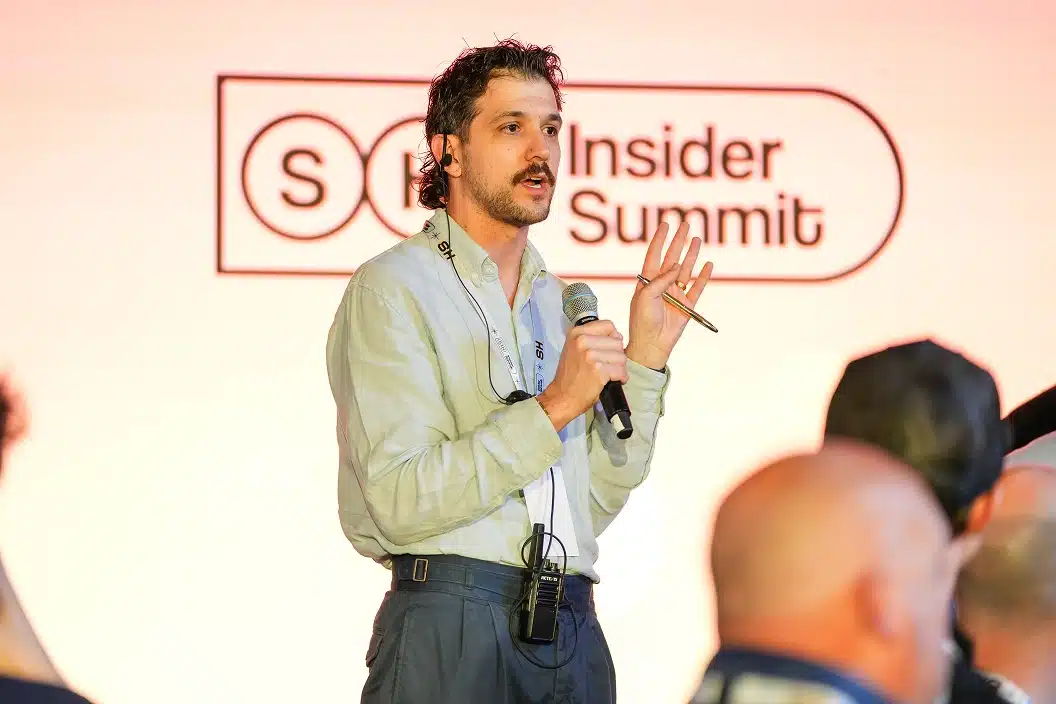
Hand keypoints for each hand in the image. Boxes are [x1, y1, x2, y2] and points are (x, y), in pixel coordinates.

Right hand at [537, 320, 627, 431]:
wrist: (562, 396)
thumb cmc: (570, 375)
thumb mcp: (574, 348)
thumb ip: (592, 337)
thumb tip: (617, 335)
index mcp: (577, 332)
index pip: (608, 325)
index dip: (612, 338)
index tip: (607, 349)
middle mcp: (582, 341)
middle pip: (617, 342)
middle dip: (616, 355)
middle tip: (606, 365)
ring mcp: (590, 356)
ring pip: (621, 357)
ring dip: (619, 367)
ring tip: (608, 373)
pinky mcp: (598, 371)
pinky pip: (621, 371)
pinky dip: (620, 378)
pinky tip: (612, 381)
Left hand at [626, 220, 712, 369]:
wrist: (652, 344)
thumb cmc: (642, 321)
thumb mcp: (645, 297)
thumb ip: (660, 280)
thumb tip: (676, 266)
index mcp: (648, 281)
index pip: (654, 255)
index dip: (659, 239)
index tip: (665, 224)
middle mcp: (662, 285)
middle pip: (672, 258)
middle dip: (678, 241)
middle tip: (685, 225)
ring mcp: (675, 295)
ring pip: (686, 270)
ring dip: (691, 254)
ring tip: (697, 239)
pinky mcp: (687, 305)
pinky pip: (697, 288)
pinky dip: (703, 276)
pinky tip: (708, 264)